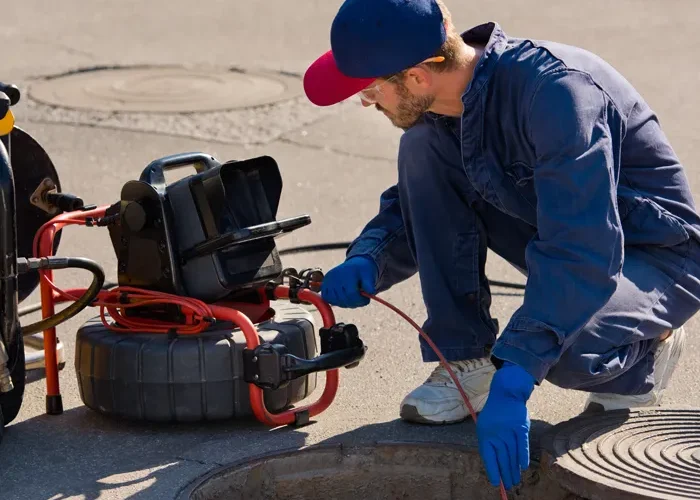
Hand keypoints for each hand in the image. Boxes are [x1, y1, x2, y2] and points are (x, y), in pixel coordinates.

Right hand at [321, 256, 377, 307]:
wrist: (353, 265)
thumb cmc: (362, 271)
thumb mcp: (369, 274)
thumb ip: (369, 284)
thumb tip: (370, 292)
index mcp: (347, 274)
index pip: (351, 294)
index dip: (360, 300)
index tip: (366, 300)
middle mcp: (335, 277)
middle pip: (344, 299)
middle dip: (354, 303)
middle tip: (361, 300)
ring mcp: (328, 281)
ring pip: (336, 301)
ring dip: (345, 303)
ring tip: (352, 297)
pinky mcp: (324, 285)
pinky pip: (327, 298)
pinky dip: (335, 301)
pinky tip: (343, 297)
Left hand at [476, 361, 535, 489]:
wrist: (506, 394)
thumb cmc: (495, 413)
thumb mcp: (485, 426)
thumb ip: (489, 443)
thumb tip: (493, 463)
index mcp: (485, 435)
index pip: (488, 457)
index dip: (492, 470)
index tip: (496, 483)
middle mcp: (496, 434)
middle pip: (501, 458)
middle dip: (505, 474)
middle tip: (509, 486)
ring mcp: (509, 431)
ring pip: (512, 454)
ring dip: (514, 469)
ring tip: (515, 481)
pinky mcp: (521, 428)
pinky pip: (522, 444)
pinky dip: (522, 456)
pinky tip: (523, 467)